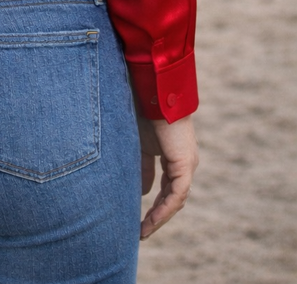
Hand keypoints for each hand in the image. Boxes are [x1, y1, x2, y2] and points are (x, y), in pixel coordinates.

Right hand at [138, 113, 197, 239]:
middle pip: (173, 197)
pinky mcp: (185, 164)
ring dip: (160, 216)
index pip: (167, 188)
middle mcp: (184, 163)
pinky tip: (151, 219)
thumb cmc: (144, 112)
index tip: (140, 219)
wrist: (151, 94)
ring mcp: (187, 164)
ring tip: (144, 231)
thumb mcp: (140, 146)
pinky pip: (177, 194)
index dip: (155, 205)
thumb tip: (143, 193)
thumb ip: (143, 168)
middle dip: (157, 215)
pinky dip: (164, 208)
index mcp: (175, 157)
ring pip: (176, 199)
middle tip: (141, 231)